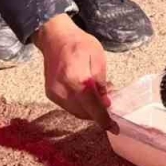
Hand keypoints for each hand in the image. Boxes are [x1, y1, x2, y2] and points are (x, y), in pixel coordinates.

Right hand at [32, 14, 117, 132]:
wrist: (55, 37)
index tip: (115, 128)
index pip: (93, 106)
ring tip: (97, 99)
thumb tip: (105, 104)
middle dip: (98, 113)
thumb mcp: (98, 57)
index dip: (104, 120)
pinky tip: (85, 96)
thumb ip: (101, 82)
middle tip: (108, 105)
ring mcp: (54, 93)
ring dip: (89, 110)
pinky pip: (68, 107)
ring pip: (76, 112)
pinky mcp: (50, 94)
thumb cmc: (79, 43)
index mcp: (76, 79)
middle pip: (84, 112)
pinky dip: (79, 106)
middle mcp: (63, 89)